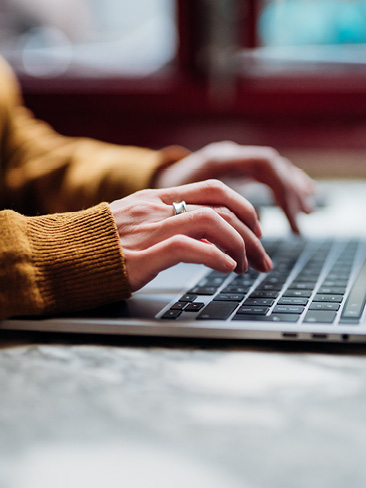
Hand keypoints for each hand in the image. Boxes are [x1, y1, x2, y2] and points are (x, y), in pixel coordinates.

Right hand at [110, 180, 272, 291]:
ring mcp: (150, 229)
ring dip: (239, 246)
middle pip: (222, 205)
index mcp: (158, 198)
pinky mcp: (142, 255)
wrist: (62, 255)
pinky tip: (227, 269)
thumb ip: (170, 222)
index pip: (215, 190)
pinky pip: (188, 247)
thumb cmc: (100, 244)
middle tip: (262, 256)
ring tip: (245, 267)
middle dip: (252, 231)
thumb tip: (208, 236)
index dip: (244, 208)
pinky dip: (215, 257)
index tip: (255, 232)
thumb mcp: (137, 223)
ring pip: (212, 223)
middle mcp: (158, 208)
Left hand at [155, 141, 314, 233]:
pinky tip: (298, 196)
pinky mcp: (233, 169)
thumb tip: (234, 247)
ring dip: (291, 189)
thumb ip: (206, 220)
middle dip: (290, 194)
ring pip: (271, 168)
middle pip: (272, 166)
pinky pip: (265, 174)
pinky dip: (282, 187)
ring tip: (307, 211)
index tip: (289, 217)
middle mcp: (228, 154)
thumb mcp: (180, 208)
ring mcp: (232, 159)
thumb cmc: (160, 198)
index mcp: (218, 158)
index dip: (281, 189)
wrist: (148, 181)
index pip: (264, 163)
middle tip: (302, 220)